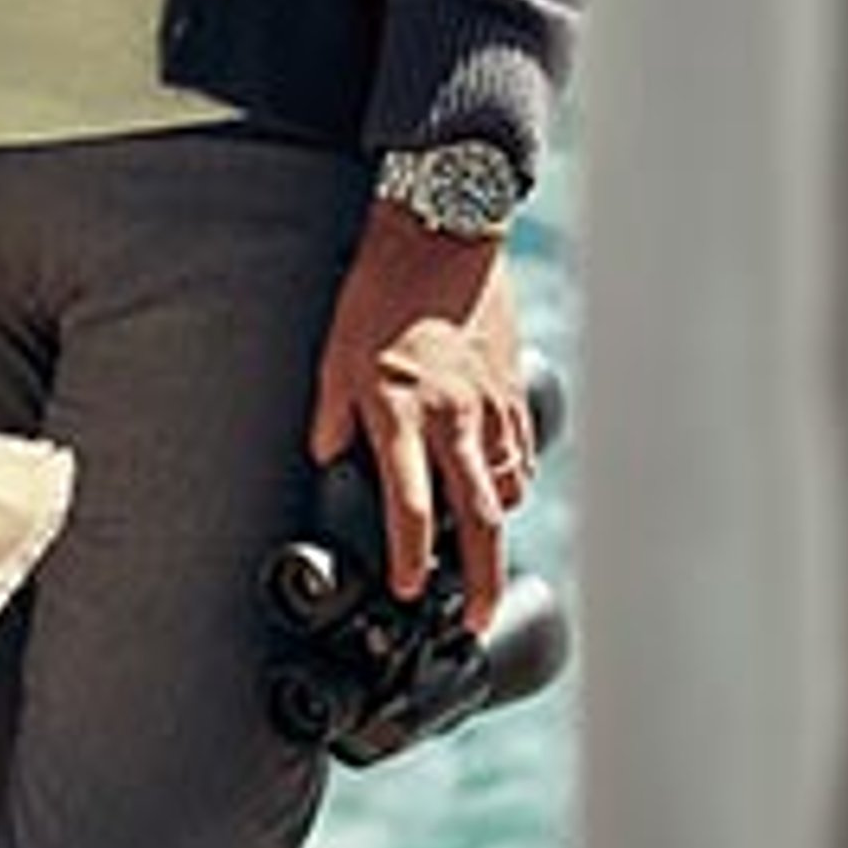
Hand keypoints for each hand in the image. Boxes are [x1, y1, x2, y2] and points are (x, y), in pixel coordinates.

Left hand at [309, 205, 537, 629]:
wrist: (444, 230)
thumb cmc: (382, 289)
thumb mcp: (335, 352)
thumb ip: (332, 416)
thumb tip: (326, 460)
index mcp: (402, 410)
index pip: (410, 507)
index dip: (409, 559)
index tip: (407, 591)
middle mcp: (454, 415)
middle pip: (478, 519)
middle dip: (478, 578)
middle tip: (472, 617)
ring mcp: (491, 403)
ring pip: (505, 487)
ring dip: (495, 528)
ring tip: (482, 556)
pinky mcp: (513, 385)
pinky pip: (521, 451)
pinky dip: (513, 479)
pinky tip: (501, 490)